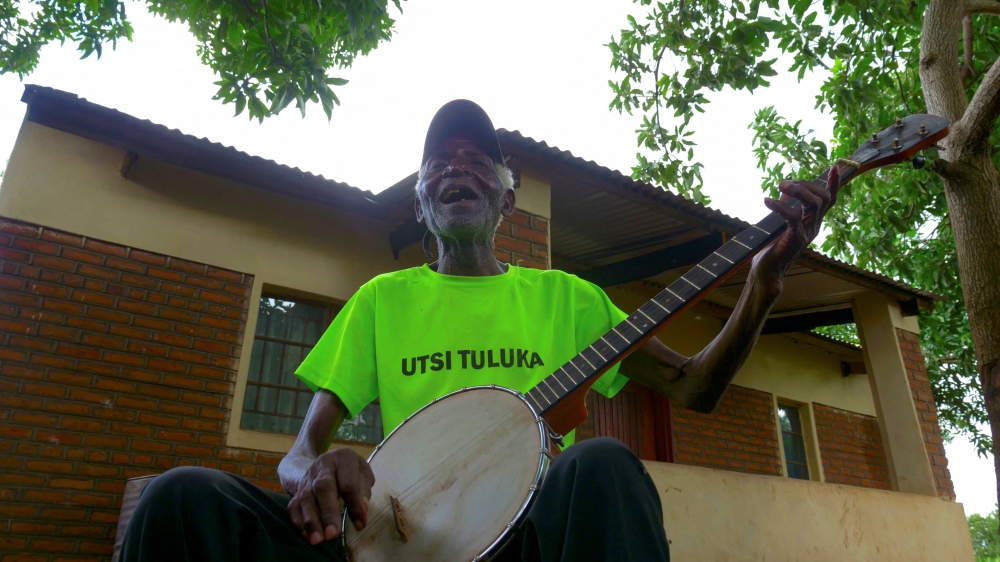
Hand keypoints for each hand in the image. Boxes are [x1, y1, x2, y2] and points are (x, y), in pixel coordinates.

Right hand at [287, 447, 374, 544]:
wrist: (328, 462)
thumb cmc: (351, 471)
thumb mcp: (363, 474)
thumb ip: (363, 490)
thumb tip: (361, 510)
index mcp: (343, 458)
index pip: (349, 482)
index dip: (354, 504)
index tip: (360, 523)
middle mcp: (323, 465)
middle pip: (323, 488)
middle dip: (328, 513)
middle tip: (332, 534)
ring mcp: (308, 477)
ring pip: (306, 497)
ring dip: (311, 520)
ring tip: (318, 540)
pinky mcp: (297, 489)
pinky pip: (293, 504)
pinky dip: (298, 520)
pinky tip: (306, 534)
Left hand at [752, 165, 841, 288]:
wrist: (768, 272)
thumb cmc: (773, 247)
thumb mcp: (781, 222)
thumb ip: (787, 205)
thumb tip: (786, 189)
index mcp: (814, 222)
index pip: (830, 200)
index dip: (834, 184)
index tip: (835, 167)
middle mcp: (815, 226)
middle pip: (822, 198)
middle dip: (805, 184)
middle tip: (782, 183)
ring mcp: (807, 232)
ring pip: (814, 204)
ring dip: (797, 190)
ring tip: (779, 185)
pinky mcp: (795, 238)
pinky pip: (793, 217)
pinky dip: (780, 206)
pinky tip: (767, 201)